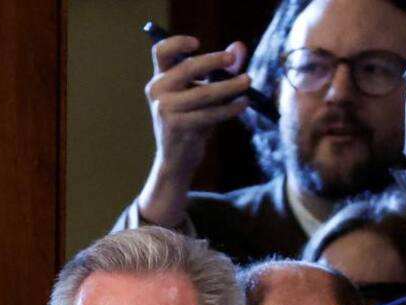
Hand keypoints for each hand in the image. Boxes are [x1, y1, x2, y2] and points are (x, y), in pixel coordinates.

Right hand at [138, 35, 249, 225]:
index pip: (161, 51)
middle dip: (212, 61)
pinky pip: (209, 114)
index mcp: (160, 79)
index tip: (197, 43)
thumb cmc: (191, 121)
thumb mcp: (202, 92)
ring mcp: (165, 110)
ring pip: (203, 93)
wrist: (176, 159)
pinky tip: (243, 104)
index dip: (177, 43)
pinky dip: (229, 108)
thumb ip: (220, 69)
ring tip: (248, 81)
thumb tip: (240, 47)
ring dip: (229, 86)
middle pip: (186, 68)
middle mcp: (158, 91)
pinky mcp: (177, 127)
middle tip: (233, 61)